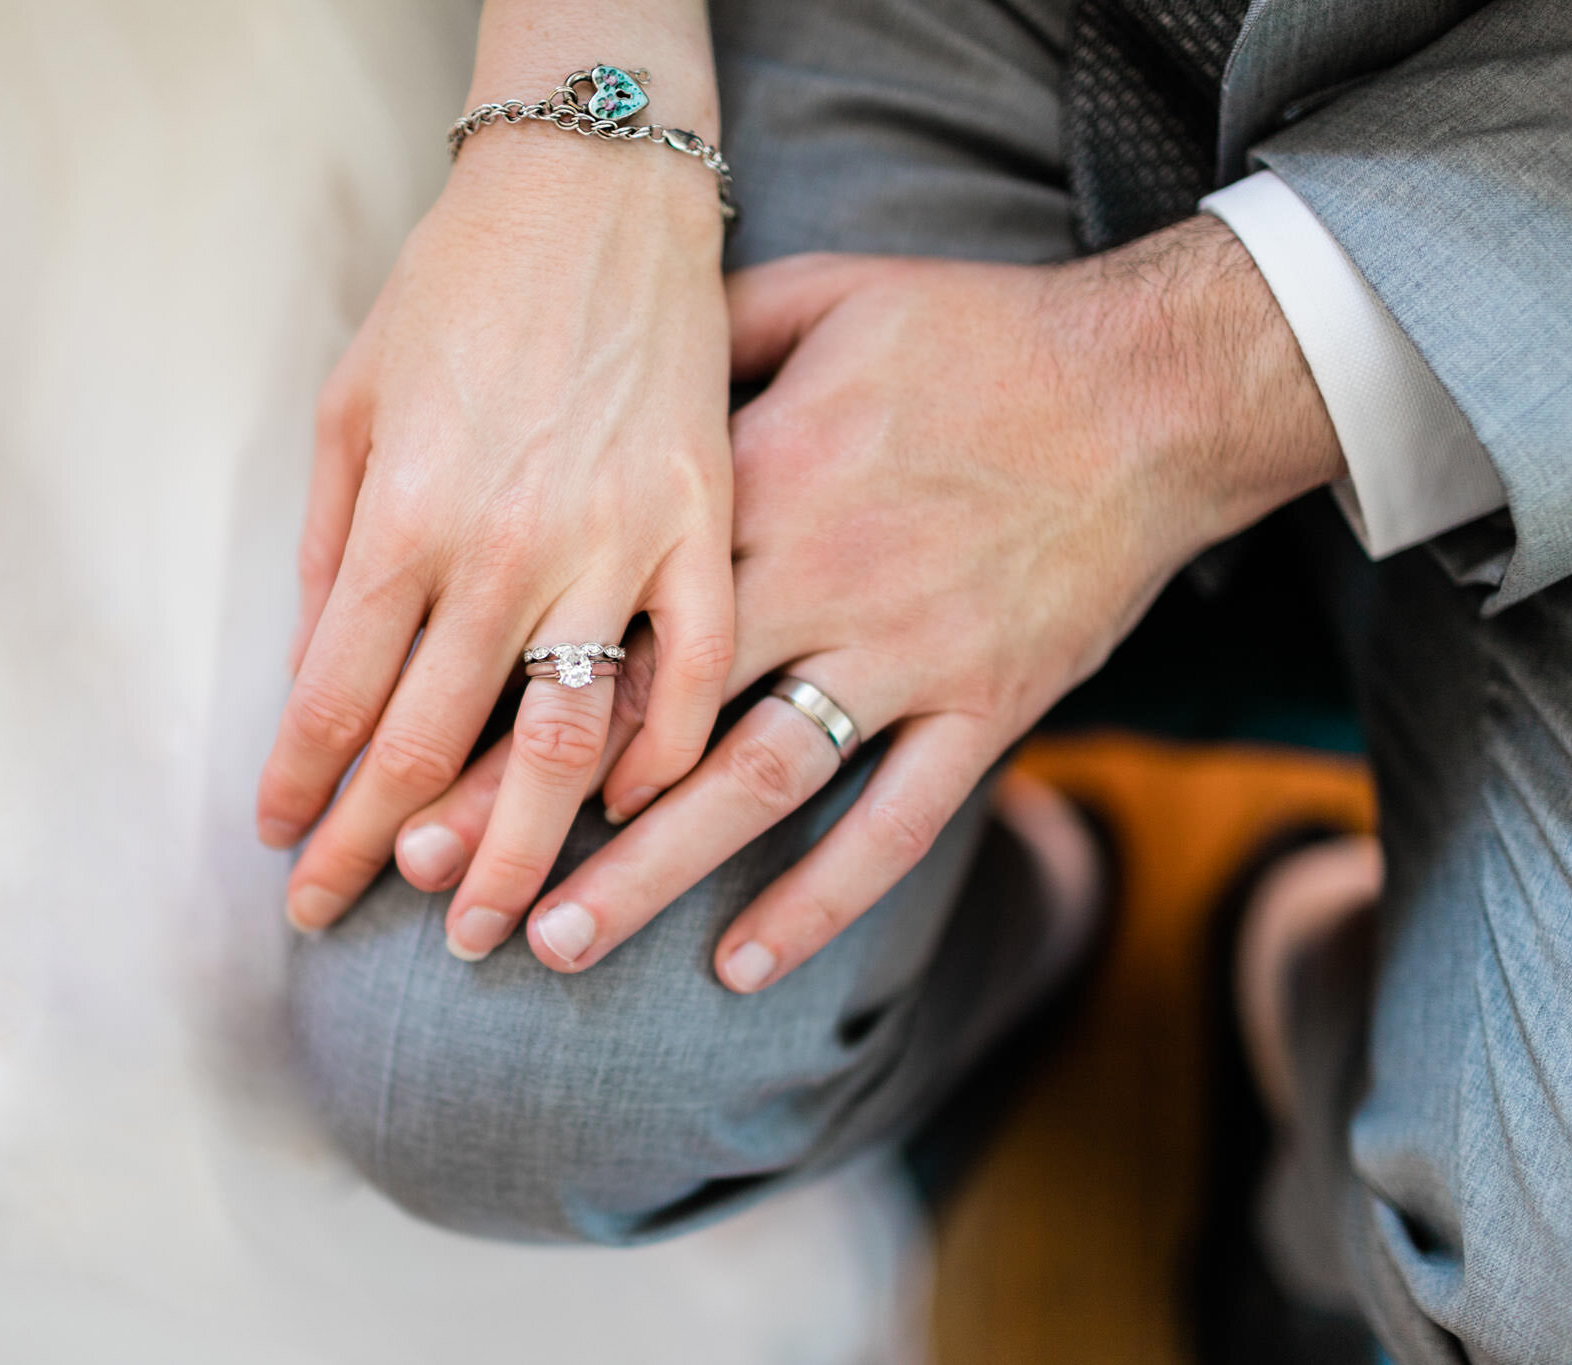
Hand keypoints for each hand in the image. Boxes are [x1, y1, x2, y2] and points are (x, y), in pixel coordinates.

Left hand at [257, 99, 734, 950]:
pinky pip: (696, 671)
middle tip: (351, 928)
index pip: (334, 700)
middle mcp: (507, 548)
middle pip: (431, 747)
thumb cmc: (457, 288)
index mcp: (407, 515)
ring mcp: (619, 542)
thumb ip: (336, 547)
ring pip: (563, 742)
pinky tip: (631, 814)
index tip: (284, 854)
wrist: (594, 185)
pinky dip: (665, 756)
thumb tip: (315, 675)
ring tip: (500, 933)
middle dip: (381, 855)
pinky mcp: (707, 524)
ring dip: (522, 852)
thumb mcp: (353, 399)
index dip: (303, 795)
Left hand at [396, 216, 1345, 987]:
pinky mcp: (985, 706)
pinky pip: (895, 824)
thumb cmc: (980, 332)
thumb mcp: (827, 293)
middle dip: (535, 808)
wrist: (1156, 381)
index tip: (415, 763)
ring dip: (651, 875)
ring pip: (755, 786)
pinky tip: (740, 966)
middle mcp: (816, 580)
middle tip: (444, 888)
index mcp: (754, 483)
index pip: (603, 611)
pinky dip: (820, 900)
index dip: (504, 691)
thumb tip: (613, 366)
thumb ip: (711, 337)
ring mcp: (904, 654)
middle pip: (650, 718)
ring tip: (558, 945)